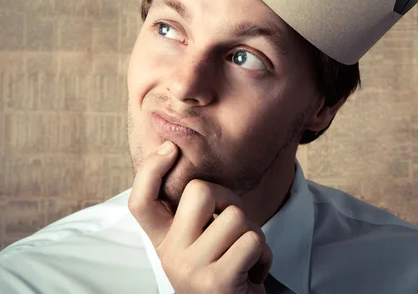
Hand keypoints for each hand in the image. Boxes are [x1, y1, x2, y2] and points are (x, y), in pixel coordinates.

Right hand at [128, 140, 272, 293]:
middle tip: (236, 227)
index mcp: (163, 241)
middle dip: (230, 200)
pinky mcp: (216, 281)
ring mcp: (190, 268)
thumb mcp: (202, 243)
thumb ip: (196, 215)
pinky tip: (253, 273)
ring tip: (245, 257)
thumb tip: (195, 169)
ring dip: (254, 234)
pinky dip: (264, 255)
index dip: (150, 170)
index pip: (141, 202)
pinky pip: (252, 241)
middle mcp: (169, 255)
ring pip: (236, 216)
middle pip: (200, 191)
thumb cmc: (226, 271)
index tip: (170, 149)